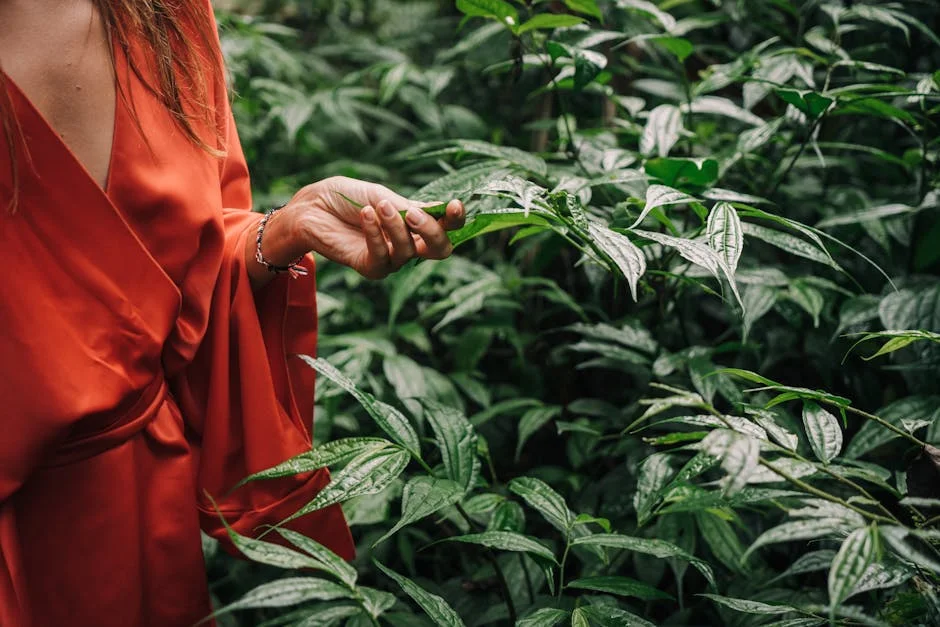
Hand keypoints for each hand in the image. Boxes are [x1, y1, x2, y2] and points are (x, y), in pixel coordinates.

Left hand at [256, 177, 465, 282]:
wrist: (311, 207)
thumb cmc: (346, 197)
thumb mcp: (380, 195)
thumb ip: (406, 207)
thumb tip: (435, 212)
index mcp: (416, 222)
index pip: (447, 227)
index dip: (456, 220)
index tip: (455, 206)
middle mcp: (408, 243)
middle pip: (439, 249)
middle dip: (433, 232)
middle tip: (415, 215)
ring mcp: (391, 258)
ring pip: (409, 252)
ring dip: (396, 227)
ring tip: (378, 207)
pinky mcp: (371, 267)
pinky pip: (383, 257)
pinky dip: (376, 234)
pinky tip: (366, 216)